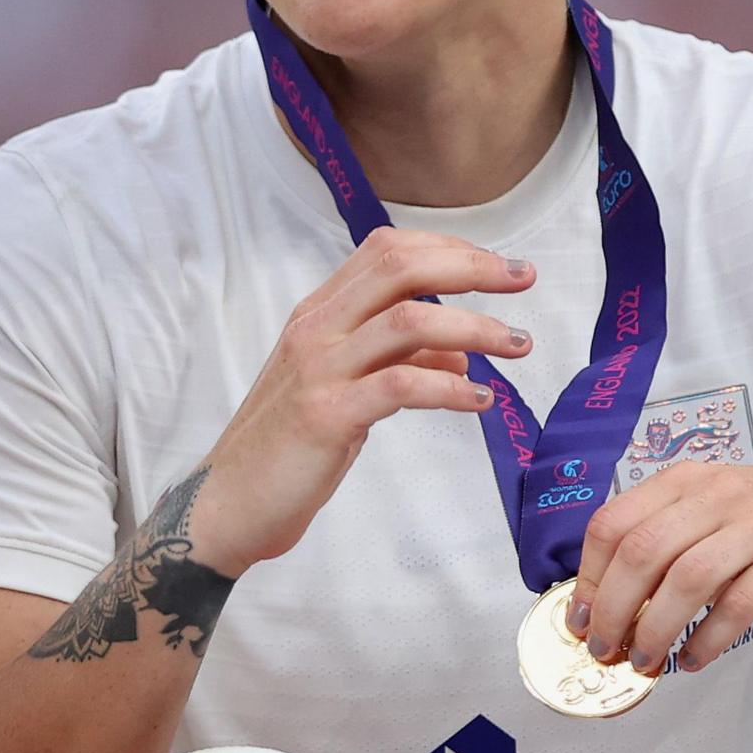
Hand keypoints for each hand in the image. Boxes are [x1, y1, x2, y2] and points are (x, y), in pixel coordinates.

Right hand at [188, 228, 534, 572]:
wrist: (228, 504)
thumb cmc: (289, 446)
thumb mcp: (346, 390)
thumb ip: (398, 361)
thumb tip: (461, 352)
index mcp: (319, 312)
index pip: (387, 252)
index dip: (449, 248)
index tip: (497, 265)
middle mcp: (316, 328)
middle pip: (400, 268)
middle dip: (471, 266)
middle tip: (524, 278)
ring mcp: (319, 369)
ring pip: (409, 321)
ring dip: (475, 327)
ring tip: (518, 345)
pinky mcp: (327, 415)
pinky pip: (402, 385)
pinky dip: (451, 388)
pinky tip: (480, 400)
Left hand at [570, 462, 752, 674]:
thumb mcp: (718, 508)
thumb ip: (668, 536)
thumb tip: (608, 600)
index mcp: (689, 479)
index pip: (615, 522)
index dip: (590, 576)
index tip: (582, 618)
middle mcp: (721, 492)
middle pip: (643, 551)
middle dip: (614, 609)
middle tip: (605, 650)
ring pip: (687, 579)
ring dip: (655, 629)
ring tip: (645, 661)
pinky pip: (739, 605)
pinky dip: (708, 639)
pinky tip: (696, 659)